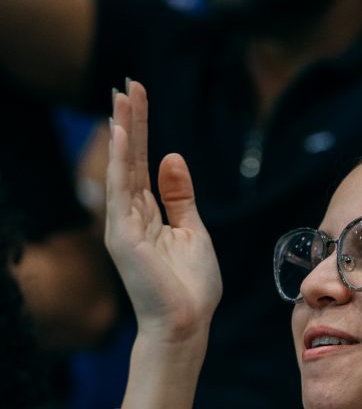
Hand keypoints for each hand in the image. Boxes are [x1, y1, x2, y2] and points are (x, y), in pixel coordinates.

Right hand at [104, 80, 221, 344]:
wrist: (187, 324)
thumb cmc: (191, 286)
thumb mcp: (193, 230)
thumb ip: (179, 196)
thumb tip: (171, 157)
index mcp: (147, 213)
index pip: (142, 162)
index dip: (141, 129)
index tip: (138, 95)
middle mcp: (130, 215)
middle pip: (130, 159)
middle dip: (129, 121)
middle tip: (127, 83)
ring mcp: (124, 225)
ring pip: (122, 169)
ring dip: (122, 132)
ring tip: (121, 98)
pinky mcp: (123, 237)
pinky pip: (121, 192)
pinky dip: (120, 162)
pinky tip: (121, 135)